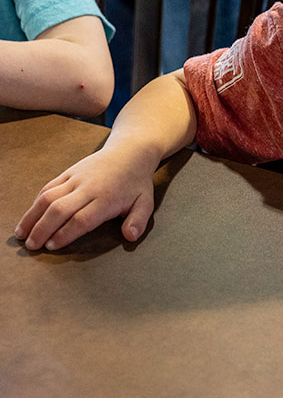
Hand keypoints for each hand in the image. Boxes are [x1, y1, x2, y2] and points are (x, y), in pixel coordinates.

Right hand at [14, 146, 156, 249]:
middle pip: (60, 209)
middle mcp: (88, 187)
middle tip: (31, 246)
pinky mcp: (69, 172)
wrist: (130, 151)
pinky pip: (48, 187)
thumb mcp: (145, 202)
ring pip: (48, 197)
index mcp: (107, 198)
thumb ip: (138, 221)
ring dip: (32, 216)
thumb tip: (130, 237)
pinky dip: (36, 202)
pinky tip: (29, 216)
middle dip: (43, 229)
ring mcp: (76, 178)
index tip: (52, 246)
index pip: (82, 219)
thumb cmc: (137, 182)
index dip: (65, 234)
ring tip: (21, 234)